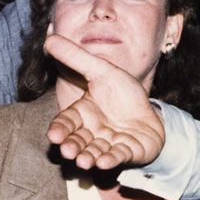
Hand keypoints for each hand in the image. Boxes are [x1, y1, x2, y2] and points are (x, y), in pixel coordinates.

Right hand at [44, 35, 163, 169]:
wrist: (150, 113)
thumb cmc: (123, 94)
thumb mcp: (102, 71)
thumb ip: (77, 58)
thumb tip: (49, 38)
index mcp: (83, 113)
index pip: (66, 122)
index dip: (60, 129)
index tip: (54, 135)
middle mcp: (92, 131)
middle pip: (78, 140)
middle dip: (73, 146)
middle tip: (68, 151)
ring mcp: (109, 143)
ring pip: (95, 152)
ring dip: (89, 157)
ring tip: (85, 161)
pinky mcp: (128, 152)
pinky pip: (118, 157)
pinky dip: (111, 160)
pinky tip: (105, 162)